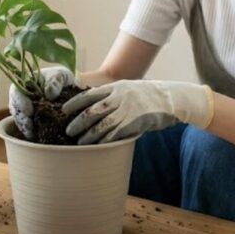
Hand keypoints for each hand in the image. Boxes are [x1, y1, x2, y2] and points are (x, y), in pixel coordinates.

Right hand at [8, 66, 78, 138]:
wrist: (69, 90)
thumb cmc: (62, 79)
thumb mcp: (61, 75)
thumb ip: (55, 81)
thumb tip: (49, 94)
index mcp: (24, 83)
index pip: (16, 92)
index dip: (20, 102)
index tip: (29, 111)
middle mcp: (21, 99)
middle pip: (15, 109)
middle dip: (21, 119)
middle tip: (29, 126)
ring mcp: (24, 112)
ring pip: (20, 120)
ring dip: (25, 128)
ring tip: (32, 134)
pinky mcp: (31, 122)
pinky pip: (27, 129)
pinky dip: (31, 133)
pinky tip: (38, 137)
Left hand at [62, 79, 213, 144]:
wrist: (171, 99)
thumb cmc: (148, 96)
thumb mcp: (128, 89)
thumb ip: (113, 95)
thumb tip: (94, 105)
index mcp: (116, 87)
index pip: (89, 94)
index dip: (74, 103)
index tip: (63, 110)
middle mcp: (119, 97)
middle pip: (92, 110)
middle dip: (78, 122)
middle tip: (68, 130)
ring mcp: (126, 110)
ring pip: (101, 124)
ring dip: (89, 135)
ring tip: (80, 141)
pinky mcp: (134, 123)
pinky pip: (115, 134)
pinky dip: (104, 141)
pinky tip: (97, 146)